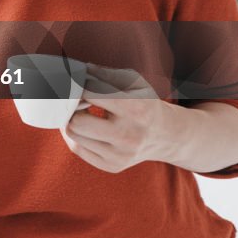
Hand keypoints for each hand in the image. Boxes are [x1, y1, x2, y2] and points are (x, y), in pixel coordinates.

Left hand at [60, 65, 174, 172]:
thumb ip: (104, 74)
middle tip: (75, 102)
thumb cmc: (144, 103)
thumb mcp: (133, 82)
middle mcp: (129, 135)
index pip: (90, 95)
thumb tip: (76, 70)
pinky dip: (75, 135)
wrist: (166, 136)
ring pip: (73, 135)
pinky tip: (84, 127)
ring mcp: (120, 155)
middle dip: (72, 109)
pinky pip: (77, 149)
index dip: (77, 87)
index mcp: (136, 108)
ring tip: (81, 113)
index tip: (73, 84)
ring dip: (72, 121)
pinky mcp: (112, 166)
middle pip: (77, 121)